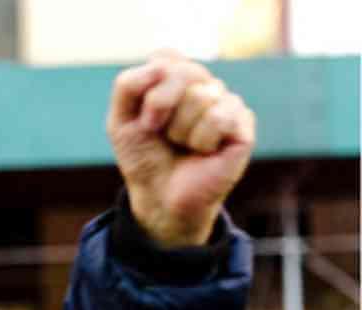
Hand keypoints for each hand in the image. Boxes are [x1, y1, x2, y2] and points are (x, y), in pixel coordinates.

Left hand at [107, 52, 255, 246]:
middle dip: (160, 107)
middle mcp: (203, 86)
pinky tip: (204, 152)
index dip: (148, 88)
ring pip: (201, 95)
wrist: (160, 197)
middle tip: (159, 132)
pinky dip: (201, 140)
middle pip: (183, 71)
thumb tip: (161, 64)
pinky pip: (220, 116)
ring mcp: (226, 103)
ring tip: (183, 145)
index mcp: (176, 79)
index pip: (165, 58)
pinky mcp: (243, 125)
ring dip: (180, 130)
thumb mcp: (120, 121)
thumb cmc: (144, 158)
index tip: (143, 116)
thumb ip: (128, 85)